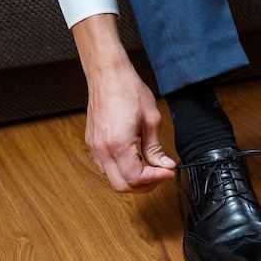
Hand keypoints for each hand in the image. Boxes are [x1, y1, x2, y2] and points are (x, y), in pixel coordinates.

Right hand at [72, 14, 175, 192]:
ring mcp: (94, 147)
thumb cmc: (127, 89)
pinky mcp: (92, 143)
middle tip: (160, 175)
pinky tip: (135, 158)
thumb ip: (156, 147)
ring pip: (113, 179)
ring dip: (132, 179)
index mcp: (118, 144)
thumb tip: (165, 165)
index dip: (155, 179)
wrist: (107, 73)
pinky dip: (122, 170)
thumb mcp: (151, 119)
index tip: (168, 171)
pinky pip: (106, 167)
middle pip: (121, 186)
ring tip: (150, 167)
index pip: (136, 178)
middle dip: (144, 186)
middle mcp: (102, 149)